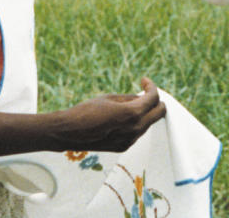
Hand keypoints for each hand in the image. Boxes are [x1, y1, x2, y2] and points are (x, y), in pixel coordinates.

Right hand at [51, 77, 166, 152]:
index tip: (144, 82)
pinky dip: (136, 122)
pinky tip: (122, 117)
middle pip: (159, 113)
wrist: (69, 133)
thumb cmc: (86, 111)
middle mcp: (135, 129)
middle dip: (155, 100)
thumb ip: (130, 98)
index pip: (153, 99)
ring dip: (145, 112)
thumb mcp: (110, 98)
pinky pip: (138, 132)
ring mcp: (130, 140)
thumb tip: (142, 98)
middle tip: (146, 92)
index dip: (151, 87)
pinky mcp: (124, 147)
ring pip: (148, 123)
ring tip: (130, 103)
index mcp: (132, 114)